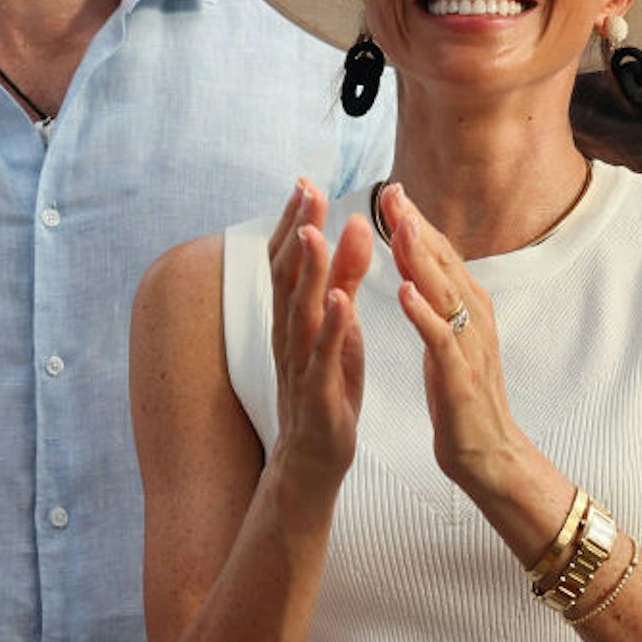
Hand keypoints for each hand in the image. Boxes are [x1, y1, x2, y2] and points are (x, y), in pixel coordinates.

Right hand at [267, 180, 372, 489]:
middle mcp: (289, 335)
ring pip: (300, 310)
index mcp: (294, 318)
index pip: (287, 260)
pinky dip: (330, 326)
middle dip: (297, 230)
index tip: (305, 181)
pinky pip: (322, 356)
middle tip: (308, 188)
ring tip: (317, 232)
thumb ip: (345, 283)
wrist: (312, 460)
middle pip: (286, 274)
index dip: (294, 221)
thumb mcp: (338, 328)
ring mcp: (301, 364)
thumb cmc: (327, 390)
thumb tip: (355, 231)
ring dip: (308, 270)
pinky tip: (339, 299)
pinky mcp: (319, 392)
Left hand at [381, 183, 519, 496]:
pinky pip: (442, 339)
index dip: (417, 222)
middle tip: (393, 193)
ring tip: (398, 228)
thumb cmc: (462, 395)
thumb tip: (415, 256)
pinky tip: (404, 291)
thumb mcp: (447, 337)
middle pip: (445, 264)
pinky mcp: (462, 378)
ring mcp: (471, 347)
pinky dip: (424, 313)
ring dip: (422, 258)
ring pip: (446, 293)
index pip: (440, 256)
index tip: (392, 190)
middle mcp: (475, 319)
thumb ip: (434, 297)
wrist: (488, 454)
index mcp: (468, 308)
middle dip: (418, 227)